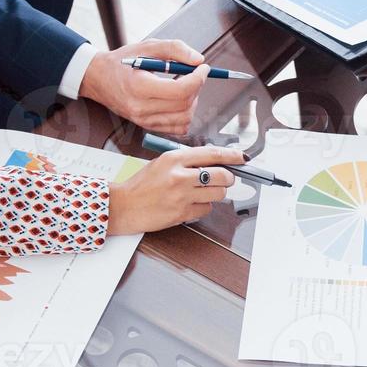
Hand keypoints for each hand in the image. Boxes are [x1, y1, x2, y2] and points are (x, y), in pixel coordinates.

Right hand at [79, 37, 208, 135]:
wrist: (98, 78)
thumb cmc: (122, 61)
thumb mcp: (147, 47)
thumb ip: (174, 49)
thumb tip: (199, 60)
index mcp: (139, 87)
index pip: (180, 90)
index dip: (198, 79)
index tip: (203, 68)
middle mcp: (140, 108)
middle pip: (184, 105)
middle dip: (197, 87)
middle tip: (195, 74)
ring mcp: (143, 120)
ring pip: (184, 119)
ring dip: (193, 102)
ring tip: (186, 86)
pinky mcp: (147, 126)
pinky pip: (177, 128)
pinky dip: (185, 115)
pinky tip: (179, 100)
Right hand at [108, 145, 242, 232]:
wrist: (123, 206)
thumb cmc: (141, 185)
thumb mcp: (161, 163)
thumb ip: (187, 161)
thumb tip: (215, 163)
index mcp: (174, 158)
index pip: (212, 154)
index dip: (232, 156)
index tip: (242, 157)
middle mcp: (180, 175)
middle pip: (222, 175)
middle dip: (228, 178)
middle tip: (224, 179)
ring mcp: (182, 195)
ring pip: (218, 194)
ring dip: (215, 194)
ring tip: (201, 193)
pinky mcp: (182, 213)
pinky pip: (206, 209)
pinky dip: (203, 207)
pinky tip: (190, 204)